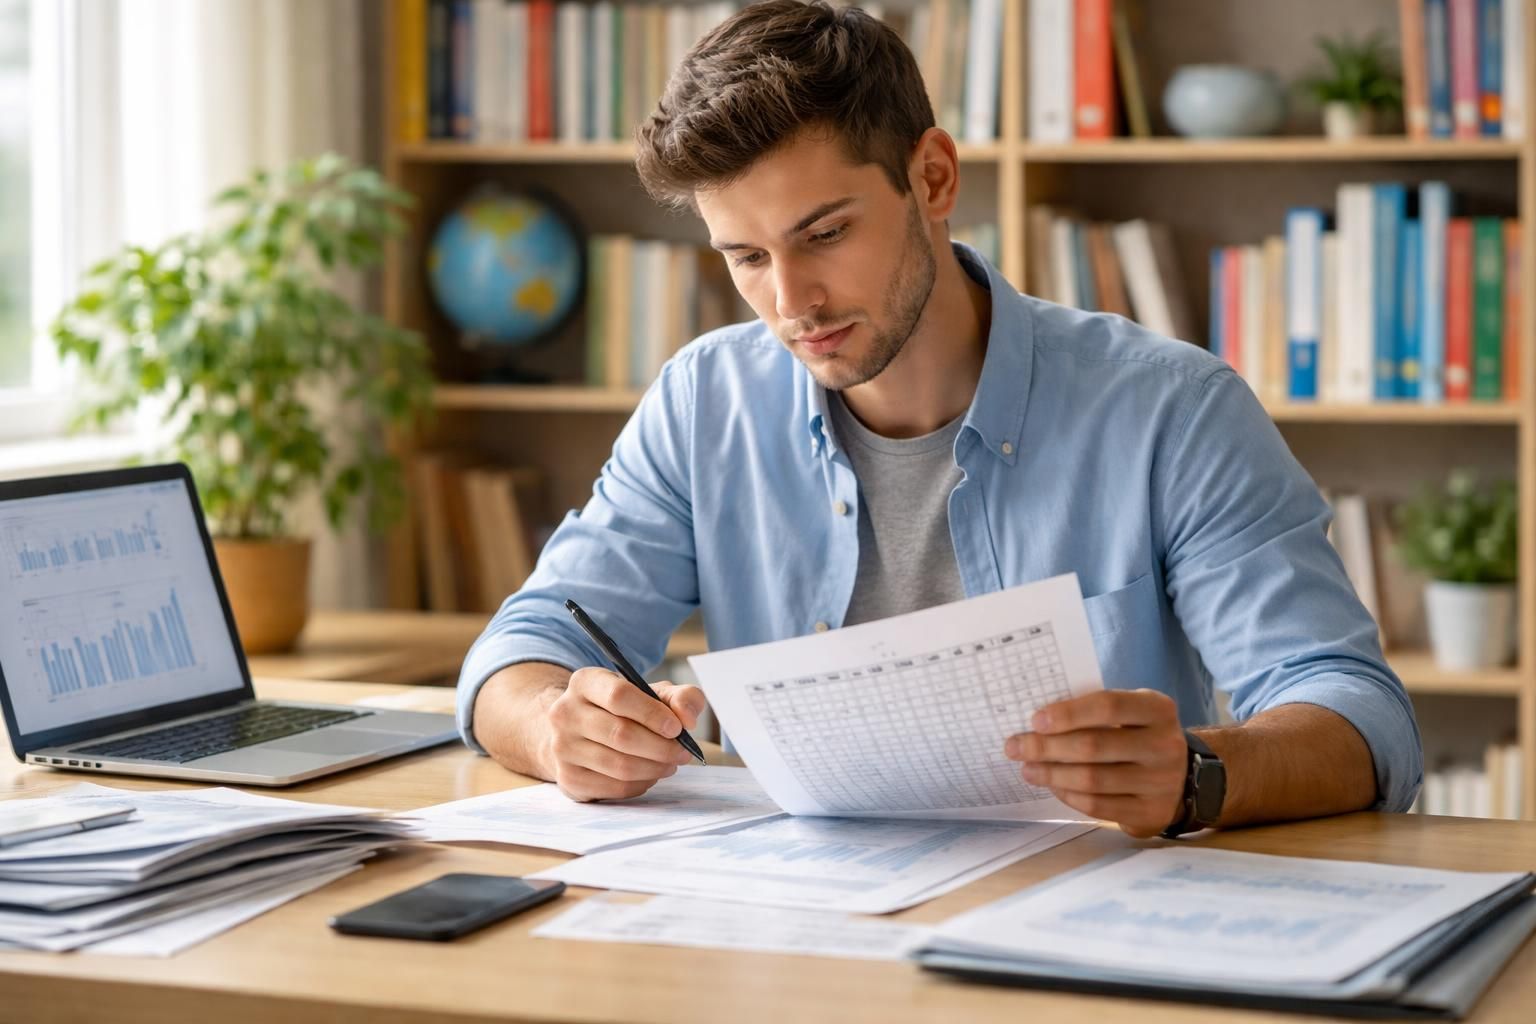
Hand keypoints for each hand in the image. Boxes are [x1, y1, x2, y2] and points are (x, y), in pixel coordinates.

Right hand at [545, 667, 707, 800]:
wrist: (577, 732)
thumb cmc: (621, 710)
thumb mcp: (651, 693)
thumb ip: (680, 697)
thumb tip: (688, 719)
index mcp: (585, 682)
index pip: (619, 696)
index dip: (653, 714)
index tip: (678, 728)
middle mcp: (565, 713)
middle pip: (621, 734)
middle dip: (661, 747)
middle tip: (683, 752)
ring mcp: (562, 748)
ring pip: (619, 765)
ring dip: (654, 768)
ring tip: (670, 763)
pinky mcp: (568, 778)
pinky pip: (614, 787)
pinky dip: (641, 784)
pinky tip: (649, 775)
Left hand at [1004, 689, 1188, 838]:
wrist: (1181, 777)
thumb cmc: (1138, 735)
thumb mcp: (1130, 713)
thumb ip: (1094, 711)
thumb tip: (1037, 722)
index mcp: (1157, 709)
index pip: (1108, 706)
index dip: (1068, 713)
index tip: (1035, 720)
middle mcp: (1164, 745)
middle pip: (1094, 746)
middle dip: (1047, 747)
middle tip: (1015, 747)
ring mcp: (1161, 783)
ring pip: (1092, 780)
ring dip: (1052, 774)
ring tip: (1027, 768)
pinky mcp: (1150, 813)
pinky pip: (1098, 806)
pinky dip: (1069, 795)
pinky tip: (1053, 785)